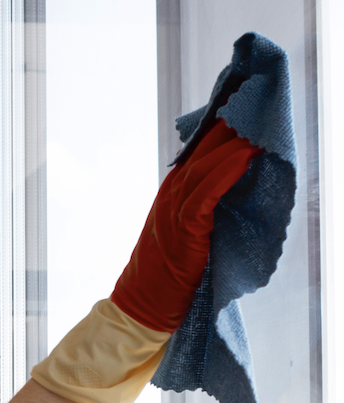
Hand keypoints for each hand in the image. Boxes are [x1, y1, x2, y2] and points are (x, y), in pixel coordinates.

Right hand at [111, 119, 260, 331]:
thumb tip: (239, 185)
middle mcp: (172, 192)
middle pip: (204, 148)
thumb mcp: (188, 230)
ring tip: (258, 123)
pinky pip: (207, 192)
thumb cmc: (169, 273)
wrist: (144, 303)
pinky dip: (226, 172)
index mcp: (173, 190)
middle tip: (256, 99)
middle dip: (231, 124)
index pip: (201, 148)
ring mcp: (174, 208)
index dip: (223, 125)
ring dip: (234, 143)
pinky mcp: (184, 227)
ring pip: (207, 165)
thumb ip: (206, 205)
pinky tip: (245, 157)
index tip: (246, 103)